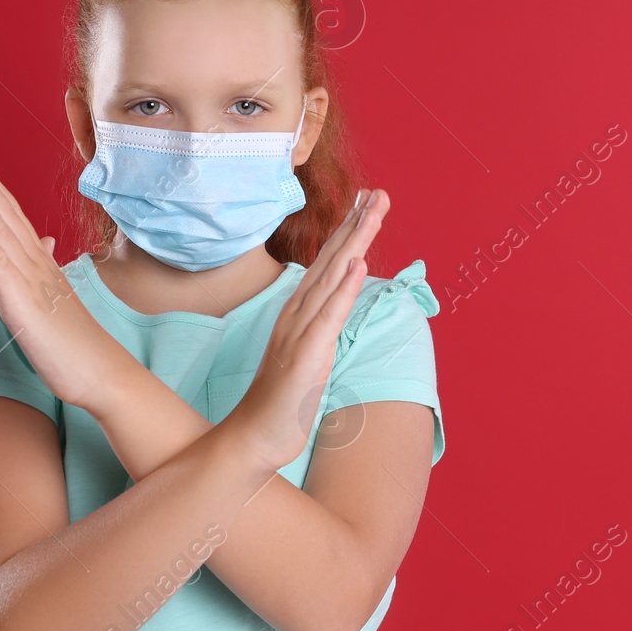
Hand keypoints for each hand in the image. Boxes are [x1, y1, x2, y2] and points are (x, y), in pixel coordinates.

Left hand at [0, 136, 133, 412]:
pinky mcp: (22, 301)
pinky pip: (0, 264)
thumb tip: (40, 240)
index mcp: (36, 262)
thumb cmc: (76, 341)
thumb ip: (42, 265)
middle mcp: (33, 262)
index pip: (8, 213)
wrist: (100, 371)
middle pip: (0, 210)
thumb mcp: (53, 297)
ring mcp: (29, 279)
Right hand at [234, 187, 389, 468]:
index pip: (329, 264)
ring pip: (333, 278)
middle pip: (332, 261)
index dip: (349, 232)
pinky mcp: (306, 355)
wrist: (252, 438)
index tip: (368, 202)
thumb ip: (319, 330)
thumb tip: (333, 310)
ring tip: (374, 211)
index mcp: (300, 313)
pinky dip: (344, 288)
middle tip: (380, 192)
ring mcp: (300, 332)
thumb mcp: (306, 356)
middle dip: (357, 224)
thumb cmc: (280, 400)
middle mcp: (298, 314)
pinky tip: (357, 263)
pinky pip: (329, 317)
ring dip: (355, 242)